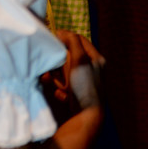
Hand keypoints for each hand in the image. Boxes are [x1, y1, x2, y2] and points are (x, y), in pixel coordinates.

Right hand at [44, 30, 103, 148]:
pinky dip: (59, 88)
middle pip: (69, 56)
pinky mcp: (76, 94)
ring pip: (63, 71)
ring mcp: (84, 83)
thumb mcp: (80, 59)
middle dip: (57, 62)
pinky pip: (63, 85)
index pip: (79, 39)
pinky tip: (61, 94)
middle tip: (52, 66)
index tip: (53, 38)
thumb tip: (62, 32)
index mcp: (96, 59)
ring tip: (55, 83)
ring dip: (56, 76)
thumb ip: (72, 42)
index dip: (65, 37)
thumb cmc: (85, 86)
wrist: (86, 117)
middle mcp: (92, 70)